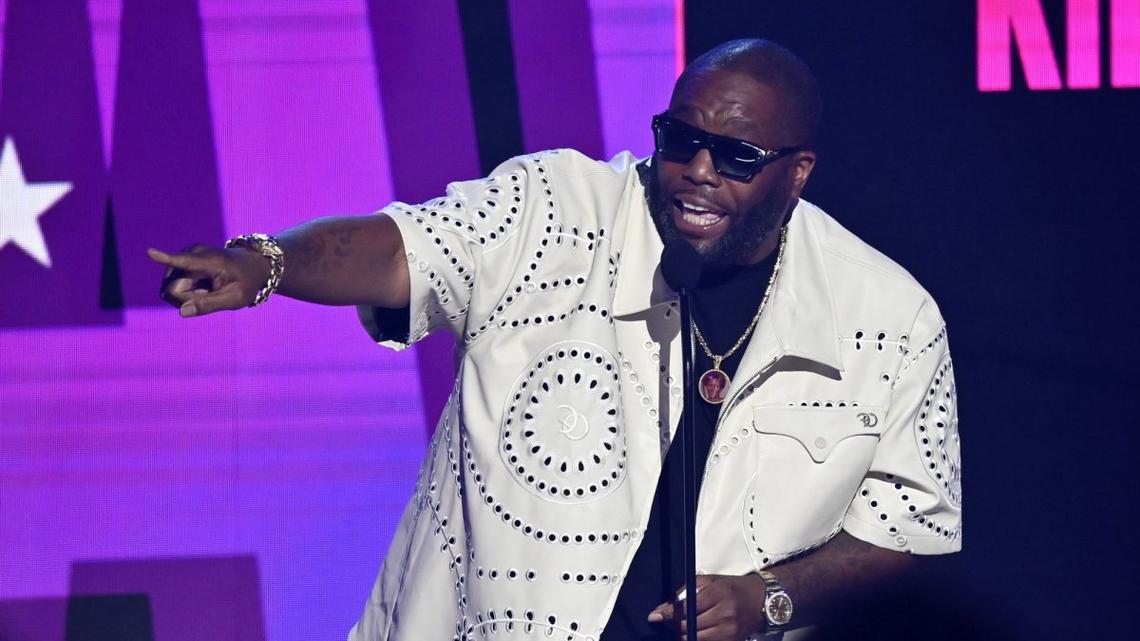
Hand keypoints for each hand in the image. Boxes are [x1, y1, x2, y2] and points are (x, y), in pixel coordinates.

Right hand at [148, 245, 271, 316]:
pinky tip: (204, 286)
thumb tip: (182, 312)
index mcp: (210, 260)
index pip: (184, 261)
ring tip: (209, 289)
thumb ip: (209, 305)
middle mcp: (193, 253)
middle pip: (172, 289)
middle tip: (212, 294)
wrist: (251, 265)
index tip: (149, 251)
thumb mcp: (235, 298)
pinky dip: (187, 291)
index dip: (165, 258)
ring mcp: (185, 255)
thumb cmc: (246, 282)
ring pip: (170, 289)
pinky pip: (172, 286)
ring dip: (188, 296)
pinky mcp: (181, 260)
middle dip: (187, 299)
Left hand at [647, 574, 767, 640]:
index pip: (687, 608)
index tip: (656, 615)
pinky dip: (696, 638)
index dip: (669, 614)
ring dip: (683, 633)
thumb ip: (687, 590)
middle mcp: (725, 614)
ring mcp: (729, 631)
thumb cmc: (734, 588)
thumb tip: (667, 606)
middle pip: (689, 625)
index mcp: (719, 594)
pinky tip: (693, 631)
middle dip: (673, 624)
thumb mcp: (711, 580)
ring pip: (695, 638)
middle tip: (664, 621)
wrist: (761, 601)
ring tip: (679, 626)